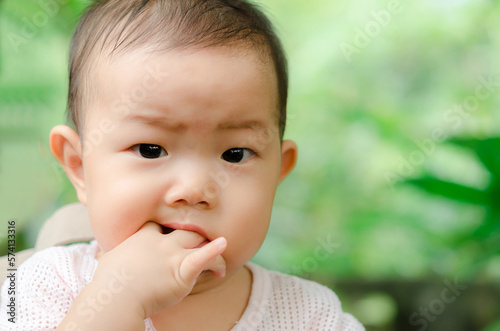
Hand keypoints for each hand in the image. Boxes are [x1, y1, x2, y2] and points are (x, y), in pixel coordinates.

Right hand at [92, 222, 226, 317]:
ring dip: (209, 247)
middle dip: (193, 234)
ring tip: (217, 262)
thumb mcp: (106, 261)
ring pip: (197, 240)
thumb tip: (100, 255)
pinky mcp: (182, 270)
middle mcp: (160, 242)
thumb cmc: (108, 283)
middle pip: (183, 230)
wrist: (115, 298)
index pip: (158, 225)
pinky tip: (224, 245)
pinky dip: (216, 251)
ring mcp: (172, 254)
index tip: (170, 235)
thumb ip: (108, 255)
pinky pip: (204, 257)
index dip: (166, 229)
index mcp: (141, 237)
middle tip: (200, 243)